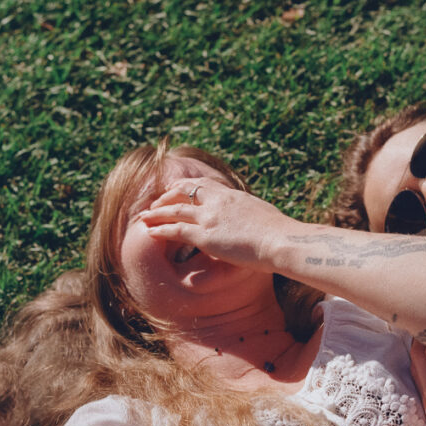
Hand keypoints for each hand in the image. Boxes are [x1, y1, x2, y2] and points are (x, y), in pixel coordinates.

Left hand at [139, 177, 294, 269]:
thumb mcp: (266, 217)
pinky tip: (149, 232)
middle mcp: (219, 201)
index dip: (188, 186)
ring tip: (144, 216)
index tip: (178, 189)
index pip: (206, 184)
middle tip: (156, 202)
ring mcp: (210, 217)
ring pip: (175, 210)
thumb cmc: (281, 234)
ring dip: (157, 212)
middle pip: (185, 190)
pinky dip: (160, 229)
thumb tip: (261, 221)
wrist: (281, 240)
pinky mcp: (205, 235)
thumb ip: (255, 216)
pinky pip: (175, 230)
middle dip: (168, 196)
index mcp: (234, 196)